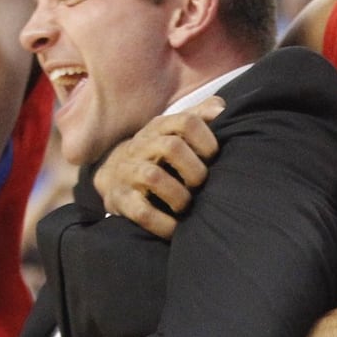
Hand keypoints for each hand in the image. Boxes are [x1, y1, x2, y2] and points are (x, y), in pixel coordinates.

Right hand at [92, 99, 222, 238]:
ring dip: (180, 196)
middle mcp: (141, 146)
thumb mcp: (175, 130)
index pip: (187, 121)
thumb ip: (200, 115)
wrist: (114, 175)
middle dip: (195, 170)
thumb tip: (221, 108)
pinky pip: (142, 212)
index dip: (207, 141)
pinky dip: (163, 223)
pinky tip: (176, 228)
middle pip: (172, 147)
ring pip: (154, 177)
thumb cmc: (158, 153)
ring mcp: (128, 173)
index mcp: (159, 127)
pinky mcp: (120, 200)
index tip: (215, 158)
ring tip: (188, 205)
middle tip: (202, 184)